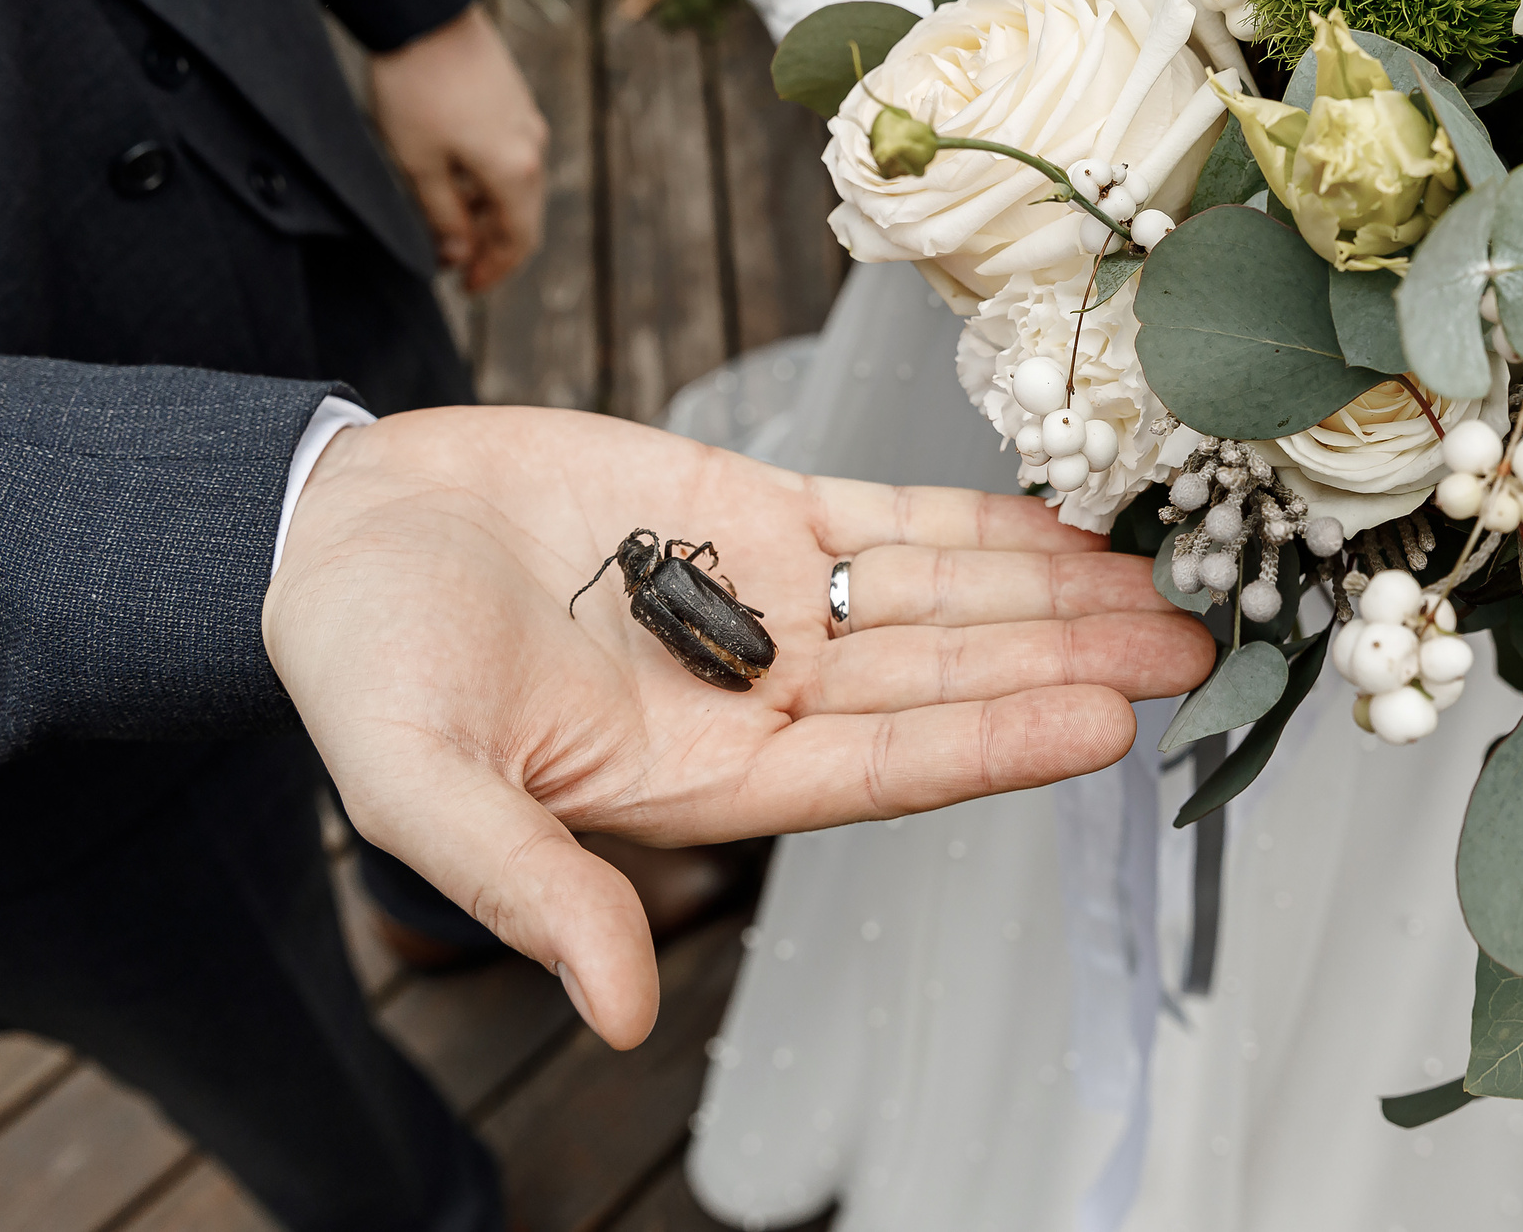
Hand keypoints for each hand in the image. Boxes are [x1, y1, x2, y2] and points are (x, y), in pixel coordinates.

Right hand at [263, 406, 1209, 1046]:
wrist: (331, 530)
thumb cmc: (362, 663)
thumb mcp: (423, 785)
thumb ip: (528, 889)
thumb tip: (621, 1015)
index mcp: (704, 778)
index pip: (882, 769)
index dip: (992, 743)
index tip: (1103, 723)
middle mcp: (759, 696)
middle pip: (942, 682)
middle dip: (1062, 662)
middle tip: (1192, 645)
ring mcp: (762, 598)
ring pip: (936, 599)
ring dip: (1047, 593)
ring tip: (1161, 583)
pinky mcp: (747, 507)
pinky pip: (884, 518)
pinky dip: (975, 523)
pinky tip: (1060, 527)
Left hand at [367, 4, 548, 292]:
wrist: (424, 11)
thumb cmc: (414, 88)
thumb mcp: (417, 163)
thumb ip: (441, 215)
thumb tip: (457, 254)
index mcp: (513, 171)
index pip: (517, 241)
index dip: (493, 270)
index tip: (466, 287)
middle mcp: (531, 148)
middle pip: (522, 217)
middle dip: (492, 247)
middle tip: (457, 266)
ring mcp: (525, 121)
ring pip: (516, 186)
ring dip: (489, 214)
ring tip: (450, 225)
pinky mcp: (512, 101)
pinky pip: (510, 158)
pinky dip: (490, 182)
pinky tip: (457, 181)